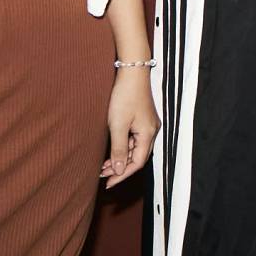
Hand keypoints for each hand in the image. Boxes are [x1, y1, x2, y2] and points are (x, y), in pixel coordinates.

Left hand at [101, 67, 158, 186]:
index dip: (123, 175)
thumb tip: (119, 170)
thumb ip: (119, 149)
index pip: (137, 162)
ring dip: (121, 158)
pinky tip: (112, 149)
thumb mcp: (118, 125)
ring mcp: (148, 124)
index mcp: (148, 134)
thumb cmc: (125, 97)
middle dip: (121, 168)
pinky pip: (135, 139)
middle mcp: (152, 131)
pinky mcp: (143, 118)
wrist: (132, 73)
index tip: (108, 183)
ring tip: (103, 165)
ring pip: (136, 148)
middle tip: (103, 175)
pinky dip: (124, 147)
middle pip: (138, 157)